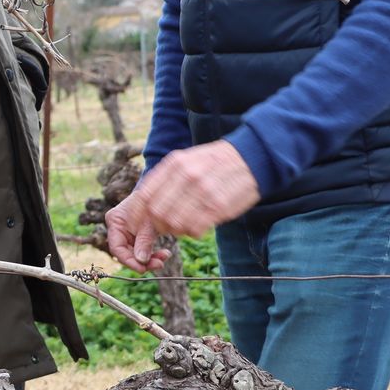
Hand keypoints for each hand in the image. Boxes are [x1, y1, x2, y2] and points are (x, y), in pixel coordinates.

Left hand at [106, 140, 259, 270]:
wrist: (251, 157)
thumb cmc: (214, 162)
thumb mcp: (187, 158)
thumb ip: (166, 177)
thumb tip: (144, 202)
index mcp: (175, 163)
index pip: (145, 195)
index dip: (137, 214)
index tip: (138, 224)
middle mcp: (187, 176)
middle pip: (158, 212)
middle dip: (158, 225)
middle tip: (165, 227)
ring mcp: (204, 191)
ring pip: (176, 223)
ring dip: (176, 230)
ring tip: (183, 226)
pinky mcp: (220, 206)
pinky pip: (196, 228)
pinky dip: (193, 232)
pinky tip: (198, 226)